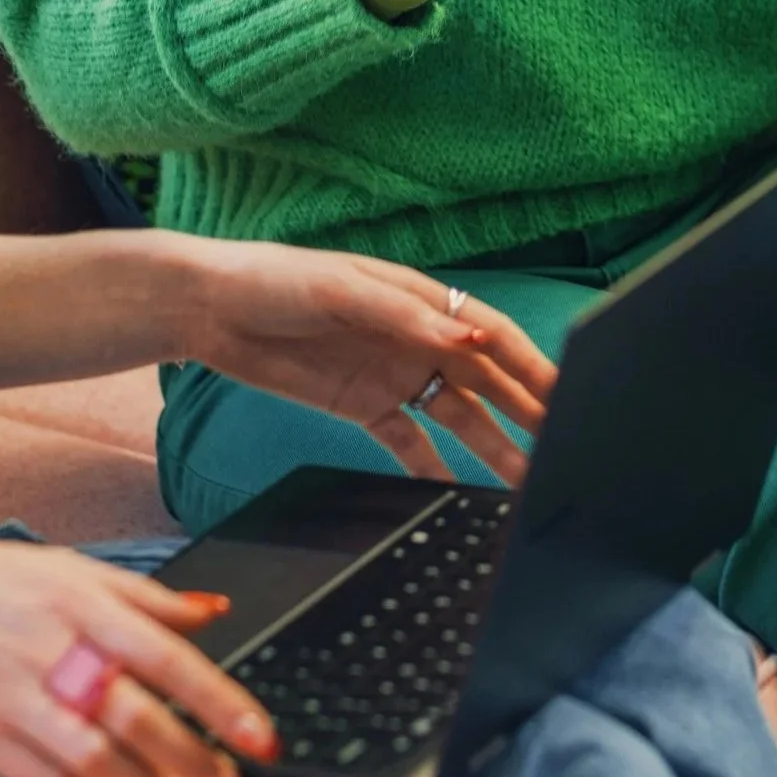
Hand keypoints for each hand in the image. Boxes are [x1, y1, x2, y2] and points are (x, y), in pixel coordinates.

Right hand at [0, 539, 278, 776]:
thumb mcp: (68, 569)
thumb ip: (143, 595)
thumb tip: (213, 612)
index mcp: (81, 603)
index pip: (167, 657)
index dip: (219, 701)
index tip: (260, 736)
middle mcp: (52, 650)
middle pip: (137, 716)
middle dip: (194, 758)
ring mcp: (14, 698)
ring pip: (96, 757)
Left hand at [162, 235, 553, 483]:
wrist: (209, 310)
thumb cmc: (276, 280)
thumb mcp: (343, 291)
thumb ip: (409, 316)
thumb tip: (471, 337)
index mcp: (422, 300)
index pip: (494, 335)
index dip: (534, 366)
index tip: (567, 396)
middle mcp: (418, 338)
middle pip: (488, 380)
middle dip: (528, 412)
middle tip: (563, 447)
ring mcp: (394, 375)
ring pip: (459, 417)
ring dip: (493, 447)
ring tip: (524, 483)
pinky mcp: (365, 407)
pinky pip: (412, 443)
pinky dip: (436, 469)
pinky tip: (458, 496)